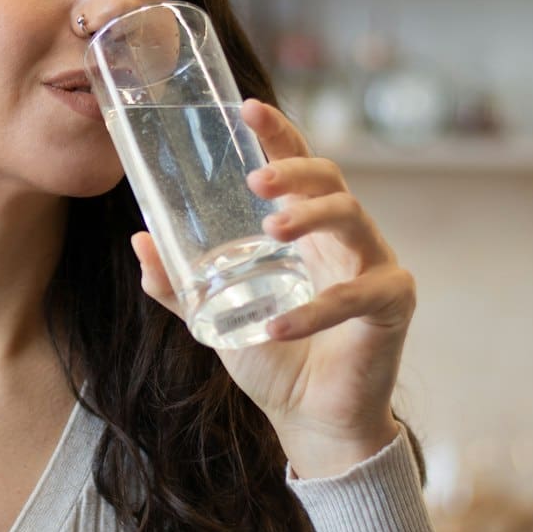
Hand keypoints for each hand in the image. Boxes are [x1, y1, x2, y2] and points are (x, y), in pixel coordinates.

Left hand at [130, 99, 415, 478]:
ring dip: (310, 218)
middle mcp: (344, 239)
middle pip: (331, 180)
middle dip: (294, 170)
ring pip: (353, 219)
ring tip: (271, 230)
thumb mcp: (213, 319)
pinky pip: (356, 296)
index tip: (248, 109)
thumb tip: (140, 239)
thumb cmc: (273, 361)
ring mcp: (374, 266)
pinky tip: (280, 328)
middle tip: (256, 183)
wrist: (311, 422)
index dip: (278, 135)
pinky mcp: (392, 304)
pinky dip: (314, 312)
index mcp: (307, 231)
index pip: (298, 167)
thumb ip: (179, 283)